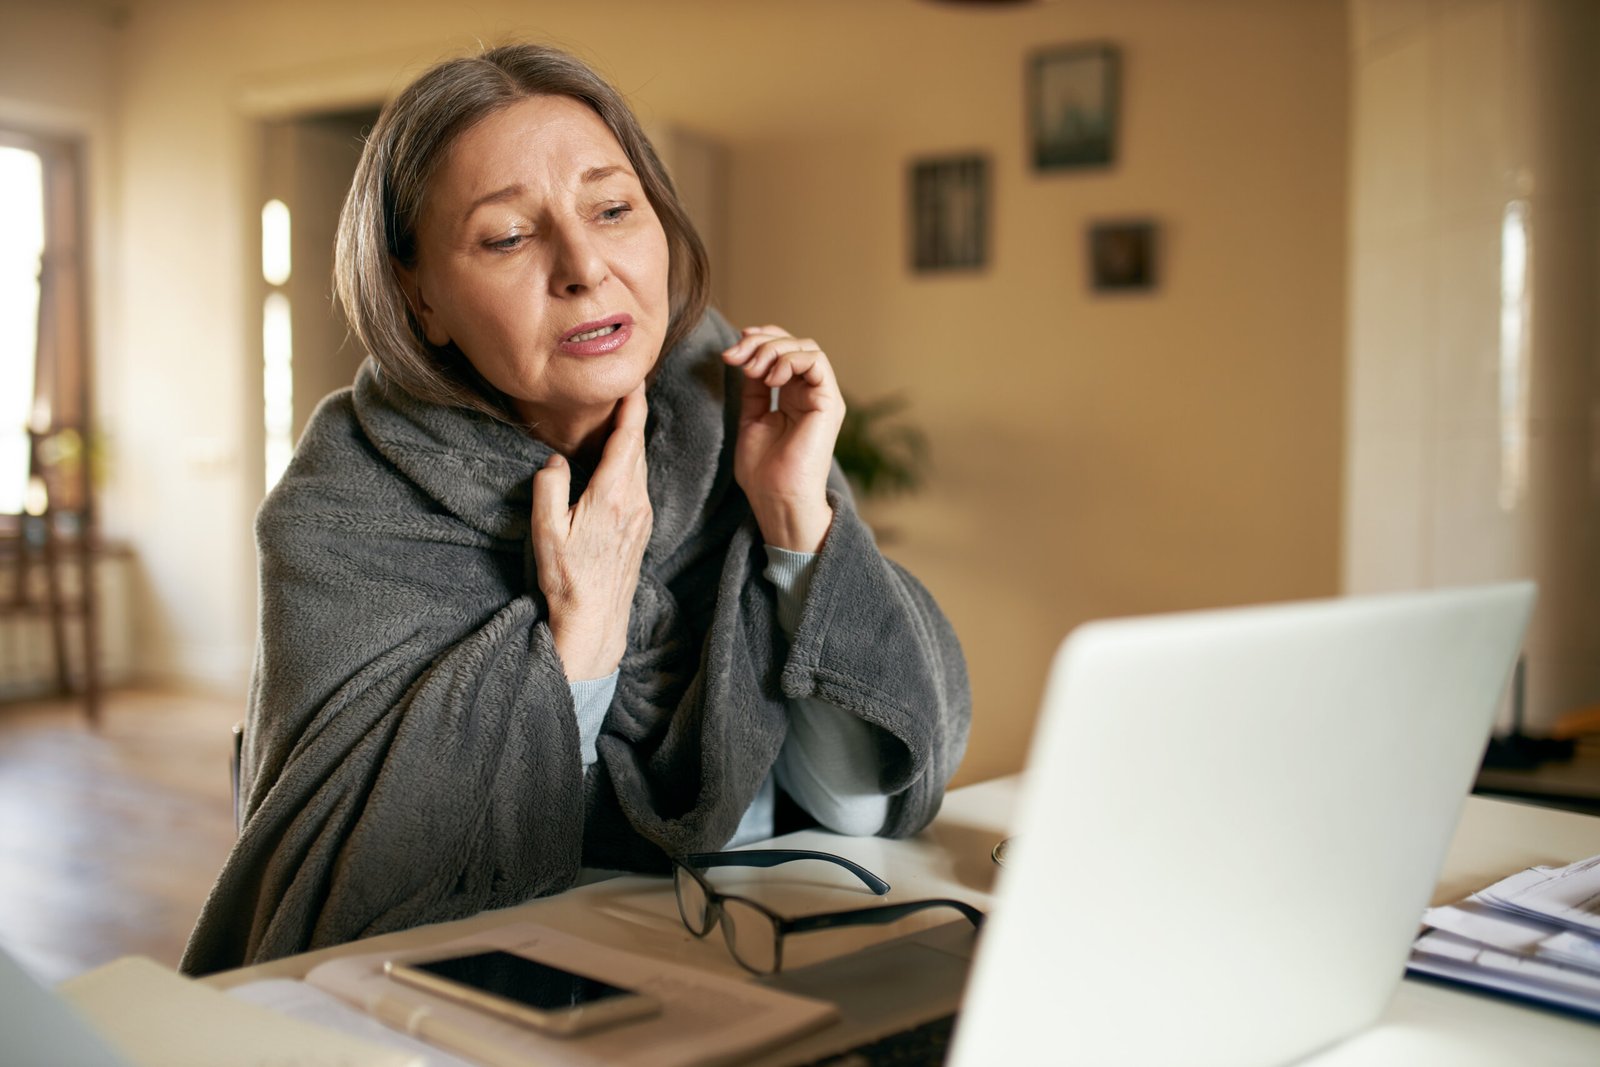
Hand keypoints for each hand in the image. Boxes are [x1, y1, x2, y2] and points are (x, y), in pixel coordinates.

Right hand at [530, 384, 652, 679]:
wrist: (596, 618)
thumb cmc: (567, 577)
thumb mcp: (546, 531)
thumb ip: (548, 488)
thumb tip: (554, 461)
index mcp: (612, 496)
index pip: (627, 439)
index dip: (633, 406)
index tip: (635, 379)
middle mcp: (635, 502)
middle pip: (638, 447)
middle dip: (634, 415)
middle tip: (627, 387)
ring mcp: (643, 516)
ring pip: (640, 466)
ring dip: (632, 440)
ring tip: (621, 417)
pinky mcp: (642, 528)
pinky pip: (640, 484)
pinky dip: (632, 463)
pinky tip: (620, 461)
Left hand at [722, 325, 844, 552]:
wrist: (776, 498)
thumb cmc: (764, 471)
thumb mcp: (752, 417)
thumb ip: (754, 387)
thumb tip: (748, 356)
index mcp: (793, 396)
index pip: (783, 351)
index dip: (760, 340)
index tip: (733, 349)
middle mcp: (810, 393)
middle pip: (793, 343)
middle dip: (759, 343)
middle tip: (735, 357)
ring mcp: (822, 396)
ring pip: (805, 347)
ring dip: (772, 350)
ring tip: (752, 370)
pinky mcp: (829, 402)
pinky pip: (816, 361)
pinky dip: (789, 360)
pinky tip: (770, 378)